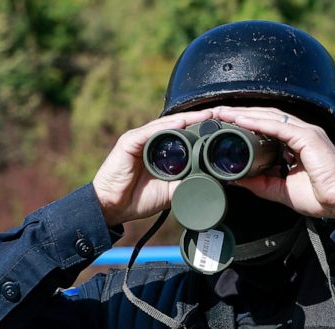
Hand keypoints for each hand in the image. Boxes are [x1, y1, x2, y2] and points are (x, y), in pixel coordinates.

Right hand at [92, 109, 215, 226]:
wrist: (115, 207)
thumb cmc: (139, 198)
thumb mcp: (171, 190)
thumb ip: (187, 182)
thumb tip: (211, 181)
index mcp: (160, 150)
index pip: (182, 134)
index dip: (200, 130)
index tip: (219, 127)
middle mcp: (149, 141)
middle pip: (175, 125)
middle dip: (196, 119)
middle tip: (216, 115)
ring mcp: (138, 139)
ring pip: (164, 125)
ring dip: (185, 119)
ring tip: (204, 115)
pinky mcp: (128, 142)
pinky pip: (148, 132)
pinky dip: (164, 127)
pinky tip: (180, 123)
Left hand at [210, 106, 334, 219]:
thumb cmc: (322, 197)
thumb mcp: (282, 190)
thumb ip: (261, 183)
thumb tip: (237, 179)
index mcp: (298, 143)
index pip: (268, 126)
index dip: (246, 123)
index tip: (225, 125)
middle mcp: (303, 133)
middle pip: (266, 117)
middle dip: (241, 114)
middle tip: (217, 114)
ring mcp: (307, 133)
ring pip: (270, 117)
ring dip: (245, 114)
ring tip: (223, 114)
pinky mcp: (309, 138)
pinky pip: (278, 127)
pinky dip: (258, 123)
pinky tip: (240, 121)